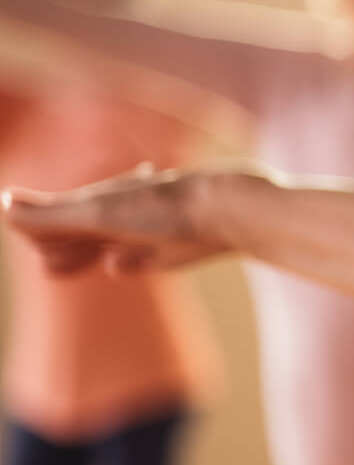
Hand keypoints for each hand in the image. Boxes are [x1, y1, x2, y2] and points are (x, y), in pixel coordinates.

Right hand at [2, 166, 250, 275]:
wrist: (221, 215)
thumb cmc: (156, 207)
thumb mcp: (96, 213)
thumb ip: (50, 215)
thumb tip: (2, 204)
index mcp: (95, 198)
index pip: (52, 215)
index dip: (38, 230)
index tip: (34, 243)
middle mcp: (116, 212)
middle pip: (74, 232)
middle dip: (57, 244)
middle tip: (47, 261)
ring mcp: (139, 231)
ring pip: (98, 246)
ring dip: (80, 255)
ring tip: (59, 266)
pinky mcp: (163, 252)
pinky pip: (132, 260)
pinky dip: (123, 263)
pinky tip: (116, 264)